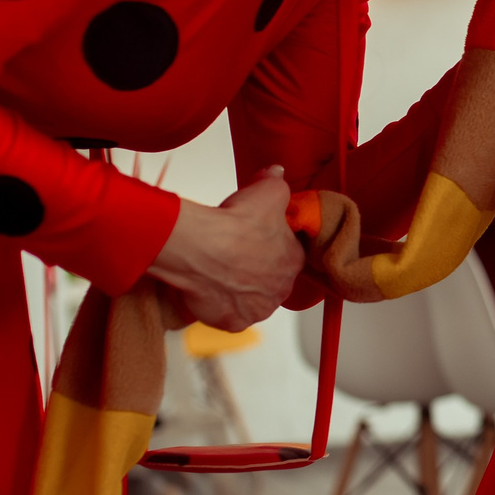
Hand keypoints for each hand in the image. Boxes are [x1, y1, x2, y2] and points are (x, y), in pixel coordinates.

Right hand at [145, 166, 305, 330]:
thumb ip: (277, 182)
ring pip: (251, 299)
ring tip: (219, 271)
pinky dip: (221, 305)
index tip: (252, 238)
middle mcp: (280, 289)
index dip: (269, 244)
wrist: (201, 249)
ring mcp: (258, 309)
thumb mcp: (267, 192)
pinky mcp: (234, 322)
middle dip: (255, 268)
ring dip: (239, 288)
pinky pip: (230, 315)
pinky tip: (211, 289)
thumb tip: (277, 173)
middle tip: (233, 254)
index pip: (287, 253)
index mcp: (293, 260)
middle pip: (270, 279)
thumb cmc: (234, 224)